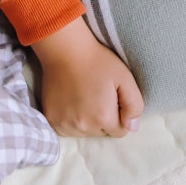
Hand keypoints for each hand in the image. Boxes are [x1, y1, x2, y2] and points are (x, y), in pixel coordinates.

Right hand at [32, 18, 143, 136]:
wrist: (66, 51)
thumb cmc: (98, 62)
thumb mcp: (125, 79)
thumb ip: (134, 106)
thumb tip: (133, 128)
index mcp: (103, 117)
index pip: (119, 131)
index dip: (120, 115)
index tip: (113, 99)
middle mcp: (83, 127)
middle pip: (101, 133)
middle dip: (104, 119)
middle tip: (98, 96)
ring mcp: (64, 124)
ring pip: (84, 133)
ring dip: (87, 121)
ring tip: (84, 98)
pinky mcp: (51, 119)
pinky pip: (67, 130)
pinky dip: (71, 121)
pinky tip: (72, 103)